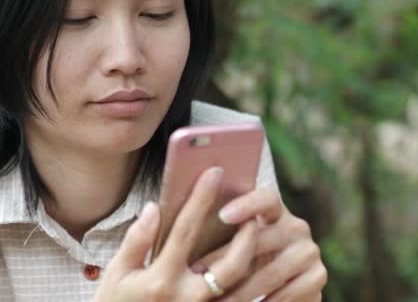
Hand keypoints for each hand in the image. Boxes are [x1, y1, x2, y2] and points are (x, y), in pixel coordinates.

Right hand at [94, 168, 258, 301]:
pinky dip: (247, 279)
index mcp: (160, 280)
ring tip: (256, 232)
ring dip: (252, 257)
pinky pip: (236, 298)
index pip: (186, 230)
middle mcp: (186, 298)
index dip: (201, 198)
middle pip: (231, 263)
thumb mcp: (117, 274)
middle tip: (254, 213)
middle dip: (247, 236)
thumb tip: (154, 208)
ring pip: (242, 284)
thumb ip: (136, 240)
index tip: (215, 173)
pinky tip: (250, 260)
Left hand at [205, 188, 327, 301]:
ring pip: (270, 273)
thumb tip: (171, 221)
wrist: (282, 288)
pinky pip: (287, 294)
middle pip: (262, 241)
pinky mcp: (318, 276)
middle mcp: (296, 227)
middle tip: (200, 276)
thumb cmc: (243, 263)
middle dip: (227, 262)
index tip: (222, 215)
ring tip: (218, 301)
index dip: (248, 204)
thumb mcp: (234, 246)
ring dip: (241, 291)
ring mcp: (310, 251)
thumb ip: (217, 232)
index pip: (267, 199)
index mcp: (276, 211)